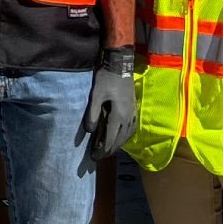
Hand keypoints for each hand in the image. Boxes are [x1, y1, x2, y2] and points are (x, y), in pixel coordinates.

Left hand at [77, 46, 136, 173]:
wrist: (121, 65)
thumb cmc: (106, 79)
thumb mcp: (96, 95)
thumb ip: (92, 114)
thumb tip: (89, 131)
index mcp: (118, 115)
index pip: (110, 138)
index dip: (102, 149)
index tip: (94, 157)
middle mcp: (128, 117)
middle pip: (119, 139)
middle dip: (109, 150)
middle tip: (98, 158)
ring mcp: (133, 113)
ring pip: (126, 135)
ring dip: (117, 145)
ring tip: (108, 151)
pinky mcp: (134, 109)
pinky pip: (130, 128)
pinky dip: (124, 137)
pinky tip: (120, 138)